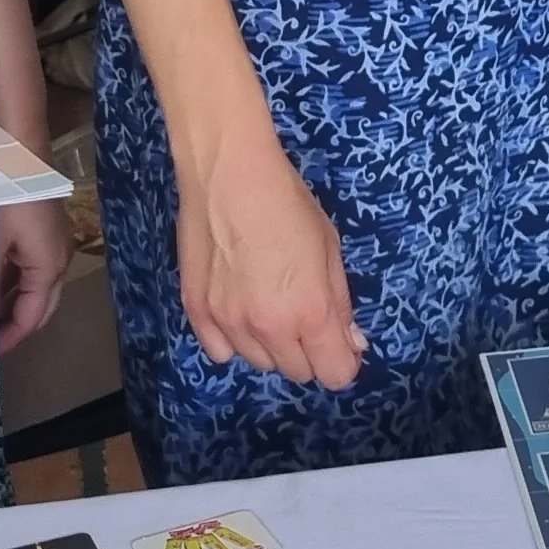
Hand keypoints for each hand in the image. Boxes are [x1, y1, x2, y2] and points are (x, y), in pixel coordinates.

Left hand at [0, 197, 74, 355]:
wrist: (17, 147)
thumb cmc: (4, 198)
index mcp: (50, 266)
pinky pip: (33, 267)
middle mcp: (59, 257)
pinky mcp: (45, 227)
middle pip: (42, 306)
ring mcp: (55, 241)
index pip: (33, 317)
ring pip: (37, 286)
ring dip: (15, 304)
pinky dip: (15, 282)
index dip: (11, 339)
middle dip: (17, 326)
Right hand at [177, 122, 363, 389]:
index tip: (339, 343)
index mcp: (310, 312)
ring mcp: (228, 323)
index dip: (342, 360)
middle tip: (302, 313)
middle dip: (308, 351)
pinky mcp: (197, 313)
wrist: (228, 173)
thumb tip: (352, 343)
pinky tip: (238, 307)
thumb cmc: (288, 203)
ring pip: (259, 363)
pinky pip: (220, 351)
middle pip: (297, 373)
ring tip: (266, 302)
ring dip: (270, 344)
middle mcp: (269, 328)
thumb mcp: (330, 247)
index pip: (335, 374)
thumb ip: (340, 302)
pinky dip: (233, 339)